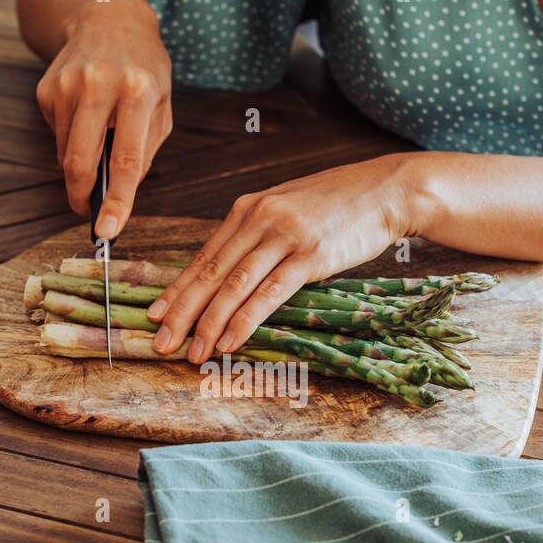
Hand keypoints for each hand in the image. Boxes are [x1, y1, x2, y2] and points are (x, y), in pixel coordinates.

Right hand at [35, 0, 171, 238]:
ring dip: (80, 164)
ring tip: (98, 141)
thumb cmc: (143, 69)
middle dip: (81, 197)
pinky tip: (85, 116)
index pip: (125, 159)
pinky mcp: (47, 88)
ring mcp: (67, 84)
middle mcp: (98, 84)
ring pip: (65, 153)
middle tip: (88, 213)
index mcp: (137, 91)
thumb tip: (119, 192)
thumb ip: (145, 149)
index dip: (116, 200)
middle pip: (80, 161)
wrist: (107, 18)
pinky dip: (70, 139)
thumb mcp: (162, 104)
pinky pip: (56, 135)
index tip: (107, 230)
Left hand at [147, 153, 417, 361]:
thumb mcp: (287, 213)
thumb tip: (231, 275)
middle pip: (210, 272)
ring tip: (193, 352)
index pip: (203, 256)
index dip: (178, 289)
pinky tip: (230, 341)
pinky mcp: (311, 254)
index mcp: (247, 209)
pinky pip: (269, 292)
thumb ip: (258, 238)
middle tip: (161, 342)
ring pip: (234, 285)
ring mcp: (284, 236)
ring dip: (209, 323)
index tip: (156, 315)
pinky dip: (245, 320)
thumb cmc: (338, 207)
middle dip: (183, 312)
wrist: (385, 190)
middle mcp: (259, 219)